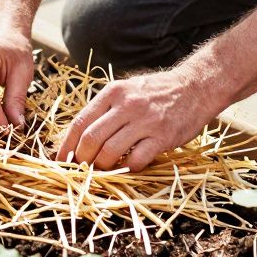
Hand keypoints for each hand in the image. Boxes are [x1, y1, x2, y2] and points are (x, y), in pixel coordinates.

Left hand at [57, 66, 223, 170]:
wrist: (196, 87)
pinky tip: (129, 166)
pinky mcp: (162, 136)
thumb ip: (105, 109)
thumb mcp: (127, 89)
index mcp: (113, 92)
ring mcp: (145, 120)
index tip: (61, 159)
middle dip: (81, 159)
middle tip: (82, 168)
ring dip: (102, 166)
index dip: (66, 145)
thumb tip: (79, 136)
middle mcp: (126, 105)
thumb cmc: (157, 91)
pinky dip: (128, 168)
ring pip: (110, 151)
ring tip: (103, 169)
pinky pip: (137, 159)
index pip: (80, 122)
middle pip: (91, 138)